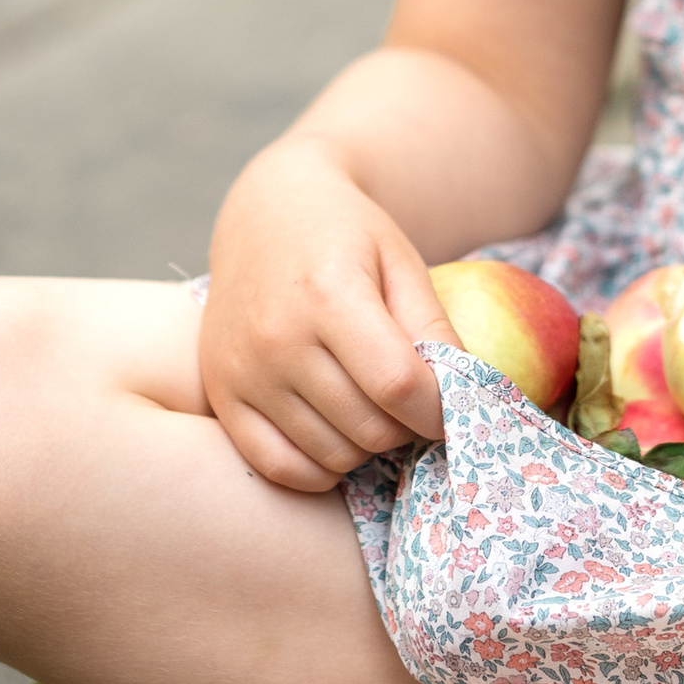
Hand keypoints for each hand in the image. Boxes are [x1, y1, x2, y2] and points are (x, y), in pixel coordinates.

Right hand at [198, 132, 449, 492]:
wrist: (265, 214)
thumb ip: (433, 329)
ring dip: (367, 448)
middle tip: (411, 404)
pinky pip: (279, 467)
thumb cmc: (345, 235)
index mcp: (329, 295)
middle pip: (367, 427)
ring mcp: (243, 372)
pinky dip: (320, 469)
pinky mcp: (221, 395)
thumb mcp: (400, 262)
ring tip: (373, 409)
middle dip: (406, 428)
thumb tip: (462, 399)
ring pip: (330, 455)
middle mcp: (277, 338)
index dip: (438, 411)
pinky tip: (337, 435)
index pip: (398, 385)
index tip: (449, 409)